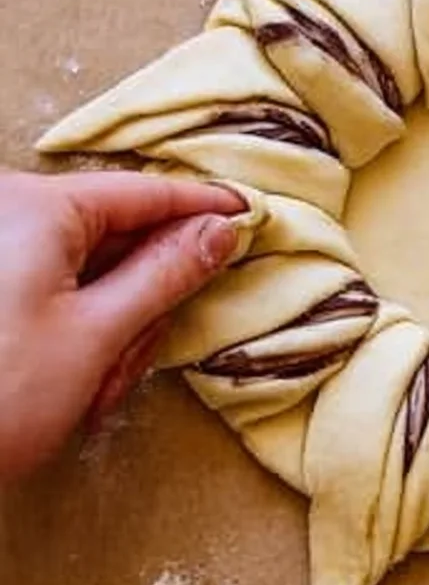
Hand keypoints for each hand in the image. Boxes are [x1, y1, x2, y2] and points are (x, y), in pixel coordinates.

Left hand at [0, 169, 244, 478]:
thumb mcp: (96, 337)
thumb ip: (166, 274)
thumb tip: (220, 230)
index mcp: (34, 206)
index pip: (144, 192)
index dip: (202, 205)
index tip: (249, 211)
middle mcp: (6, 211)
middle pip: (116, 237)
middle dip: (137, 305)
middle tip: (125, 367)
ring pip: (88, 270)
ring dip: (106, 332)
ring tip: (87, 392)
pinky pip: (52, 288)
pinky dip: (74, 332)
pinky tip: (69, 383)